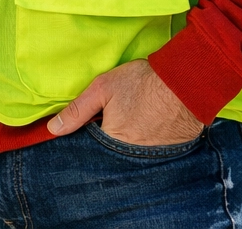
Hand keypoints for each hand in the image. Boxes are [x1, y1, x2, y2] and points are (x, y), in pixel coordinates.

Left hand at [46, 59, 203, 145]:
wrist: (187, 83)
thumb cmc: (143, 83)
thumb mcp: (103, 89)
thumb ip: (78, 110)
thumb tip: (53, 129)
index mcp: (111, 142)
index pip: (90, 149)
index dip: (86, 137)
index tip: (87, 128)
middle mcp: (131, 157)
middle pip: (110, 154)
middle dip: (106, 144)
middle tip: (111, 124)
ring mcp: (153, 158)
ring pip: (129, 156)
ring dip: (125, 146)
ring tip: (129, 125)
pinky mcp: (170, 153)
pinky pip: (150, 155)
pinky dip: (145, 145)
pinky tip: (145, 130)